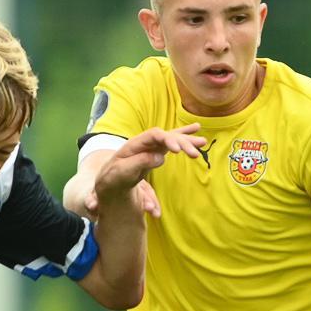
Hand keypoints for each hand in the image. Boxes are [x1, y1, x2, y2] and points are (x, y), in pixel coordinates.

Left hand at [87, 125, 203, 218]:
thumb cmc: (112, 177)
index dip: (167, 140)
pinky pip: (173, 143)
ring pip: (172, 139)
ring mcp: (151, 146)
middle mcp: (145, 142)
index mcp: (135, 144)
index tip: (178, 150)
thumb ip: (139, 162)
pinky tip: (196, 129)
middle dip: (182, 143)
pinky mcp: (156, 152)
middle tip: (196, 153)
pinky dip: (184, 137)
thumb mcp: (121, 172)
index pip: (154, 135)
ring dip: (188, 140)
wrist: (108, 181)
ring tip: (203, 142)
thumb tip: (160, 157)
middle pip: (166, 136)